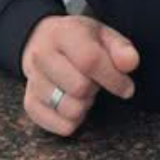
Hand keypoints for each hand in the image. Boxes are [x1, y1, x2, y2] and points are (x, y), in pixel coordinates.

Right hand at [20, 14, 138, 136]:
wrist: (41, 39)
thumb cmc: (77, 39)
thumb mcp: (102, 34)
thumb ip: (120, 48)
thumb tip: (130, 63)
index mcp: (62, 33)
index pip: (89, 60)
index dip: (113, 78)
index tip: (127, 87)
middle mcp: (41, 56)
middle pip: (80, 88)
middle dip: (96, 89)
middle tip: (95, 81)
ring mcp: (32, 81)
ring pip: (71, 110)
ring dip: (85, 105)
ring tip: (83, 90)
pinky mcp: (29, 103)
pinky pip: (61, 126)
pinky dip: (74, 120)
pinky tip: (73, 102)